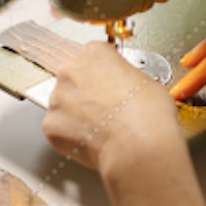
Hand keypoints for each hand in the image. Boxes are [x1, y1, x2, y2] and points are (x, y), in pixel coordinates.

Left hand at [43, 42, 205, 205]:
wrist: (142, 151)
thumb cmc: (153, 118)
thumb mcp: (149, 83)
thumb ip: (127, 78)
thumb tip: (126, 86)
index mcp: (95, 54)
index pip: (91, 56)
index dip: (102, 76)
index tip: (108, 88)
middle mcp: (70, 72)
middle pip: (71, 80)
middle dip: (86, 97)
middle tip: (108, 116)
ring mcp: (57, 100)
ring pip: (63, 107)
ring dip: (78, 119)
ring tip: (105, 134)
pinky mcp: (51, 128)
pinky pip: (59, 132)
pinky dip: (72, 140)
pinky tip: (95, 145)